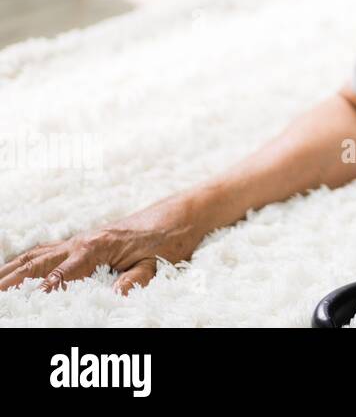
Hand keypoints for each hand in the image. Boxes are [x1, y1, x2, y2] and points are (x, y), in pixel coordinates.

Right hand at [0, 196, 210, 296]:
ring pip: (36, 255)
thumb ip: (137, 279)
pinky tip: (10, 269)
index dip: (48, 287)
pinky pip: (45, 250)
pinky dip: (23, 260)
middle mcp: (84, 241)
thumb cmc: (168, 240)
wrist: (177, 216)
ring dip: (10, 269)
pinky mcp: (81, 242)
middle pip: (39, 262)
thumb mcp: (158, 263)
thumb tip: (118, 294)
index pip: (66, 271)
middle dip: (13, 279)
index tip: (33, 301)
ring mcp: (79, 240)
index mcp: (100, 247)